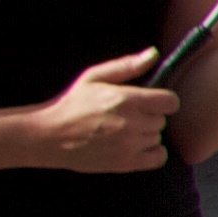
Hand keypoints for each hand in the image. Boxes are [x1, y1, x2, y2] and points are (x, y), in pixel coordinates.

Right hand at [32, 49, 177, 172]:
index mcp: (126, 99)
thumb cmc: (71, 104)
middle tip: (126, 116)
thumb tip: (153, 53)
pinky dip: (151, 153)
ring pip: (157, 137)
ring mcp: (130, 145)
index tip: (150, 102)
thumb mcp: (94, 77)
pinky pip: (158, 158)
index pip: (169, 102)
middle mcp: (132, 123)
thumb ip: (126, 66)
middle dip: (147, 116)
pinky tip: (134, 146)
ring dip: (145, 134)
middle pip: (161, 120)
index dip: (162, 101)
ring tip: (122, 131)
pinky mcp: (126, 163)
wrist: (48, 136)